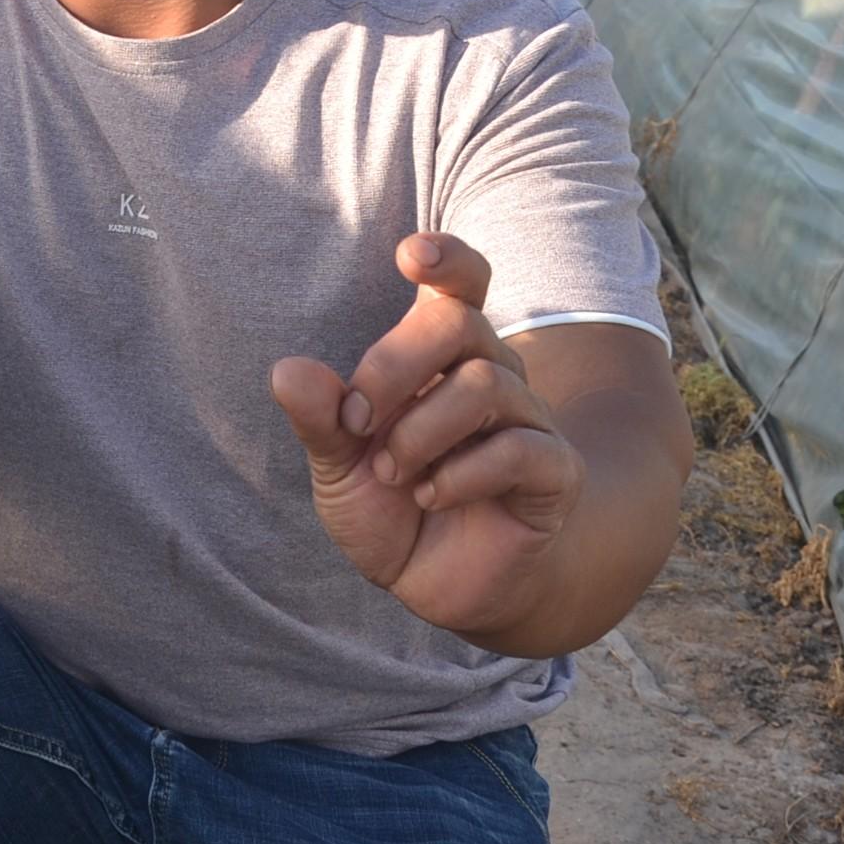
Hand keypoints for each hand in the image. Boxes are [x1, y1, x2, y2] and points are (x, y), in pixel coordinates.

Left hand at [269, 233, 587, 640]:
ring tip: (392, 475)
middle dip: (394, 367)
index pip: (462, 284)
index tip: (410, 255)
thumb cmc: (392, 510)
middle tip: (357, 423)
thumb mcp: (339, 466)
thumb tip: (288, 371)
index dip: (447, 259)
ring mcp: (529, 421)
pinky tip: (431, 498)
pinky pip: (520, 448)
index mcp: (440, 359)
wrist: (439, 588)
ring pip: (486, 384)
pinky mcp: (555, 472)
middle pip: (460, 322)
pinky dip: (462, 473)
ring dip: (421, 432)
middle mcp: (490, 375)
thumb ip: (320, 420)